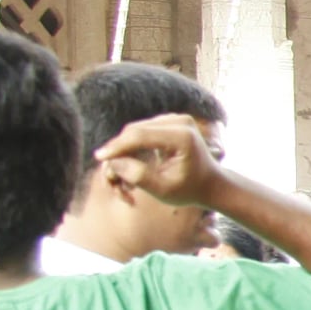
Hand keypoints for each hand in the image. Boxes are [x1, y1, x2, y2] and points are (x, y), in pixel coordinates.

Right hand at [94, 114, 223, 210]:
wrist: (211, 183)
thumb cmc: (189, 190)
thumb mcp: (163, 190)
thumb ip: (139, 176)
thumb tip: (113, 162)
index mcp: (182, 137)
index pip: (140, 135)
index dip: (117, 146)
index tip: (100, 158)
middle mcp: (180, 121)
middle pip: (136, 129)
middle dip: (119, 148)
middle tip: (108, 169)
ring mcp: (175, 119)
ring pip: (136, 129)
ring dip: (125, 148)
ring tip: (120, 169)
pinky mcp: (169, 122)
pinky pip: (143, 130)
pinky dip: (133, 145)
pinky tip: (131, 162)